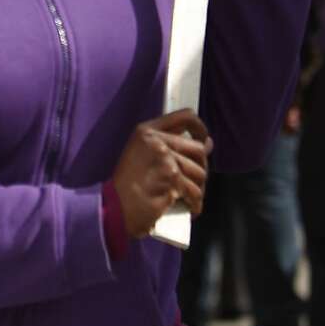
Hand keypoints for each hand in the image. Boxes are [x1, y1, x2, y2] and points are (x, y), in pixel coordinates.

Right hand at [112, 109, 212, 238]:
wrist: (115, 207)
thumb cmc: (127, 183)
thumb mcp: (142, 154)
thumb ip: (171, 144)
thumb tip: (208, 143)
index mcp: (147, 130)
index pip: (185, 116)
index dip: (200, 128)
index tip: (205, 140)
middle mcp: (157, 141)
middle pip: (198, 148)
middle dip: (201, 168)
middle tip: (194, 182)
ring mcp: (165, 160)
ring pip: (199, 172)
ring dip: (198, 189)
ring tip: (189, 198)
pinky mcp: (172, 180)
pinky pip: (195, 192)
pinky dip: (196, 204)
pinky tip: (190, 209)